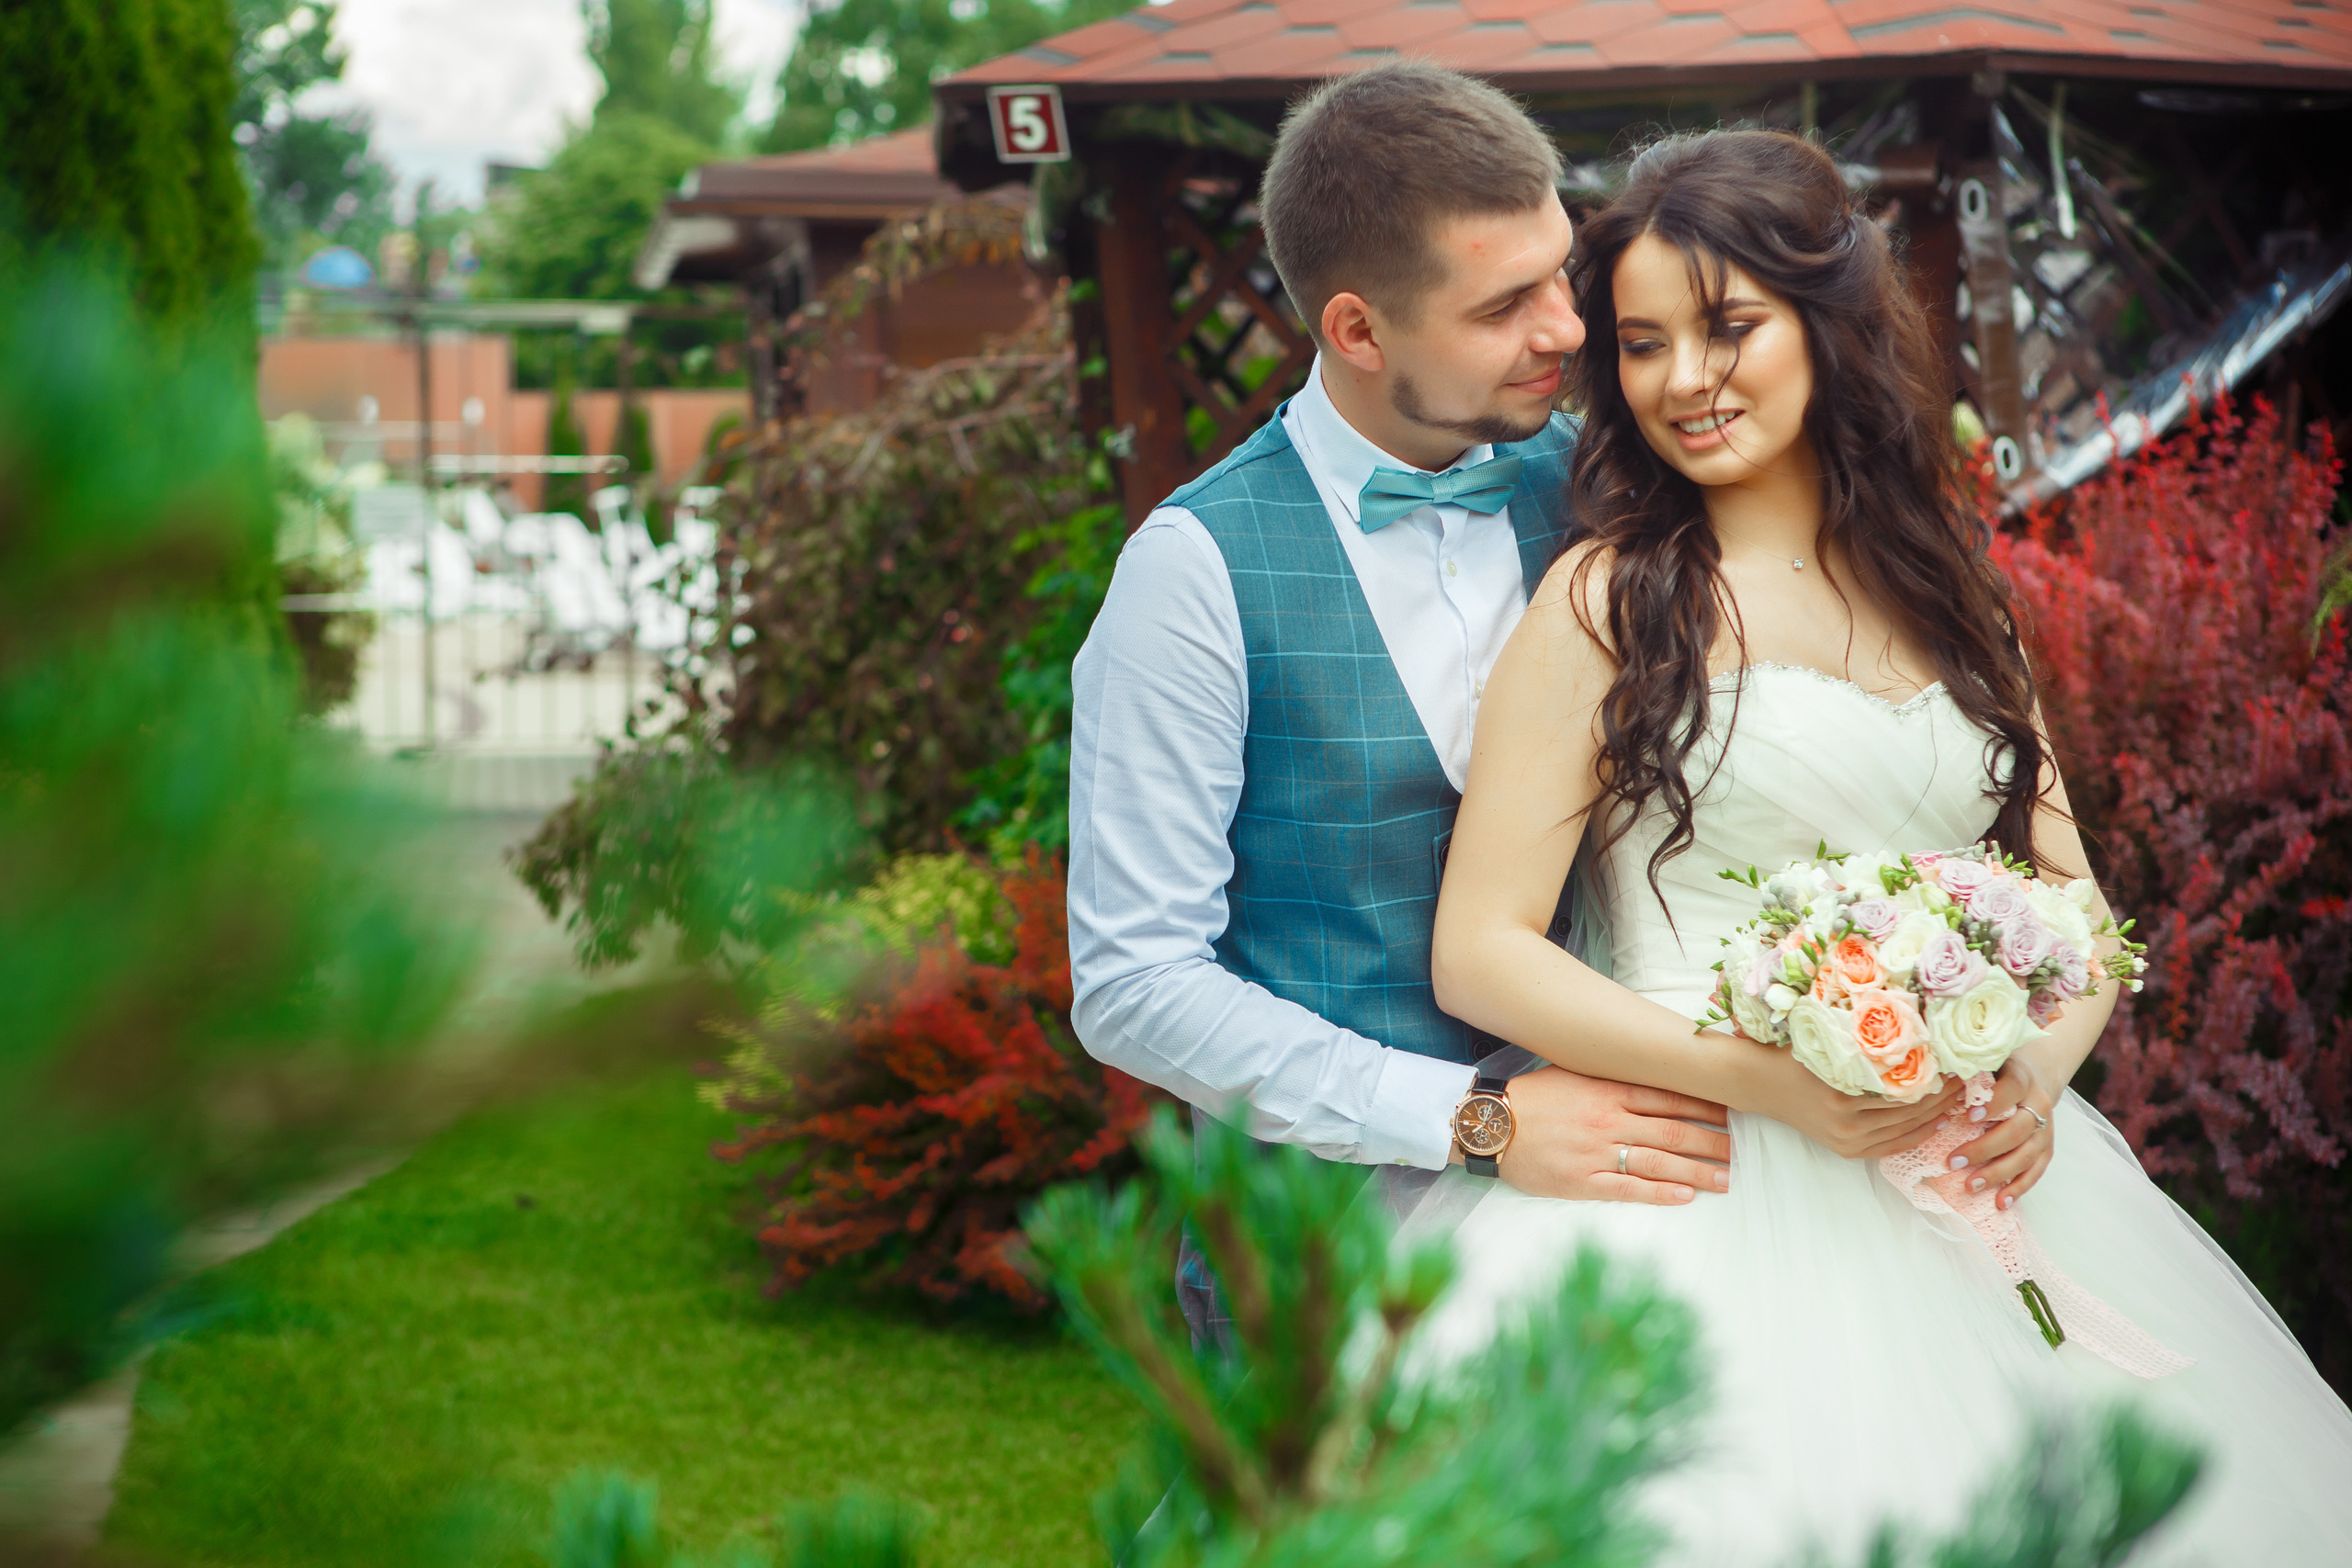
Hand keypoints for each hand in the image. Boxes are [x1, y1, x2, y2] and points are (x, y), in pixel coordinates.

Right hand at [1491, 1066, 1731, 1204]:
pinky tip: (1685, 1196)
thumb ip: (1610, 1075)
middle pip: (1672, 1131)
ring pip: (1658, 1162)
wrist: (1488, 1124)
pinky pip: (1629, 1189)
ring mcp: (1596, 1152)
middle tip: (1739, 1151)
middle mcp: (1607, 1120)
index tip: (1729, 1112)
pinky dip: (1660, 1193)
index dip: (1703, 1105)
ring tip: (1725, 1178)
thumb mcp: (1571, 1072)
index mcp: (1606, 1089)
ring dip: (1696, 1171)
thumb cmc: (1531, 1097)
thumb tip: (1651, 1075)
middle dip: (1711, 1142)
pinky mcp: (1582, 1181)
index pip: (1667, 1096)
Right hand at [1742, 1046, 1963, 1159]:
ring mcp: (1846, 1139)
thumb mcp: (1830, 1043)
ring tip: (1956, 1100)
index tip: (1957, 1064)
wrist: (1759, 1083)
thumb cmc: (1794, 1054)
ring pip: (1904, 1130)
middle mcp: (1847, 1122)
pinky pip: (1891, 1146)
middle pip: (1910, 1111)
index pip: (1906, 1089)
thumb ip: (1867, 1043)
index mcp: (1843, 1093)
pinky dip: (1916, 1136)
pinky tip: (1935, 1124)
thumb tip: (1917, 1031)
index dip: (1936, 1079)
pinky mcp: (1845, 1149)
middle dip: (1942, 1097)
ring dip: (1934, 1116)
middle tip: (1965, 1081)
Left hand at [1952, 1054, 2059, 1208]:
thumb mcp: (1986, 1062)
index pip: (2012, 1089)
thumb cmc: (1998, 1070)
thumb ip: (1969, 1070)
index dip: (1994, 1103)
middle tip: (1953, 1161)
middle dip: (1985, 1148)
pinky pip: (2036, 1172)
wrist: (2035, 1076)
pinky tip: (2000, 1202)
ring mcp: (2045, 1130)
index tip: (1969, 1116)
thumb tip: (1937, 1077)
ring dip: (1998, 1173)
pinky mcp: (2046, 1149)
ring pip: (2026, 1155)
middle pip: (2017, 1130)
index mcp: (2022, 1078)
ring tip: (1970, 1186)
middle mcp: (2038, 1105)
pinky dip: (2019, 1188)